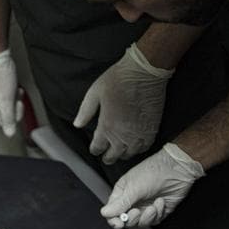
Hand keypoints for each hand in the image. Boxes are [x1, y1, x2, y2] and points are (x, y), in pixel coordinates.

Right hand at [0, 49, 23, 137]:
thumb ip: (8, 119)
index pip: (7, 123)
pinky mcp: (0, 91)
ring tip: (12, 88)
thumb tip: (10, 134)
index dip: (15, 113)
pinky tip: (13, 85)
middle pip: (10, 114)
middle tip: (13, 95)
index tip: (15, 104)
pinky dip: (14, 91)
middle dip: (15, 104)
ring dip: (15, 97)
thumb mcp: (6, 102)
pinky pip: (11, 96)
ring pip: (12, 105)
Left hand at [75, 43, 173, 163]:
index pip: (98, 147)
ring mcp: (138, 134)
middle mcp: (123, 135)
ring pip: (129, 154)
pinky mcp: (152, 129)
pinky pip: (144, 147)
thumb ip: (86, 111)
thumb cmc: (118, 79)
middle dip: (108, 156)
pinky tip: (135, 146)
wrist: (144, 72)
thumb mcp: (95, 93)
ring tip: (119, 152)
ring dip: (123, 154)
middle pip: (113, 155)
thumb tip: (77, 125)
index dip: (95, 149)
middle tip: (106, 156)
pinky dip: (138, 149)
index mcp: (107, 126)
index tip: (95, 148)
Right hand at [100, 143, 204, 228]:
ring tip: (153, 206)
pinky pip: (154, 220)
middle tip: (136, 212)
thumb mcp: (134, 187)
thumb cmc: (155, 171)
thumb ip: (120, 203)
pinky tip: (160, 201)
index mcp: (123, 193)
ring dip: (147, 216)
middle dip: (132, 219)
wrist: (177, 169)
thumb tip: (104, 212)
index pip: (113, 212)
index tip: (118, 223)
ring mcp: (145, 206)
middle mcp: (133, 201)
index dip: (114, 220)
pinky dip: (158, 213)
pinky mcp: (158, 211)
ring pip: (140, 223)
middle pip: (126, 220)